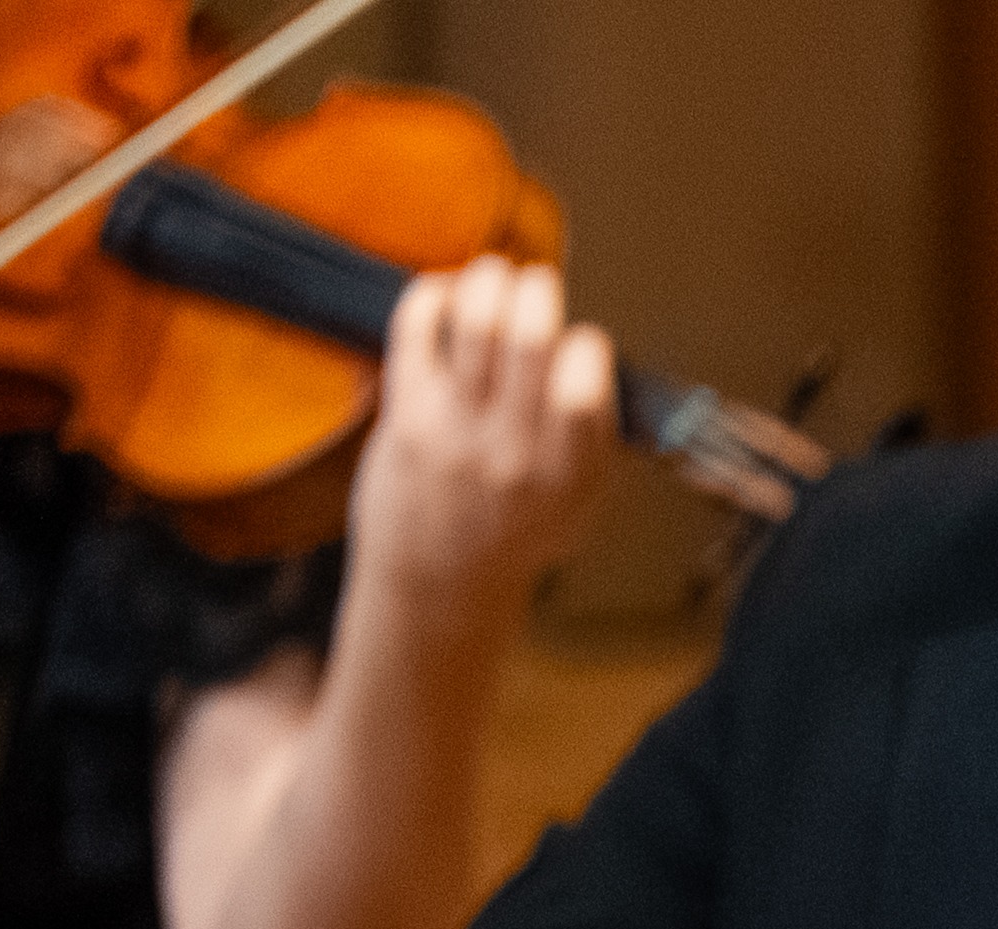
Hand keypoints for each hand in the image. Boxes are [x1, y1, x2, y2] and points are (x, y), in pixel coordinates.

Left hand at [339, 255, 618, 638]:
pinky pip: (417, 329)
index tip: (577, 343)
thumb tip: (589, 353)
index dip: (583, 344)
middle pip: (530, 337)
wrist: (438, 582)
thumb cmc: (511, 534)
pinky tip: (442, 295)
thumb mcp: (581, 501)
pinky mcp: (406, 415)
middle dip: (536, 290)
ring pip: (476, 323)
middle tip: (535, 282)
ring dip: (486, 280)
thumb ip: (591, 436)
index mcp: (572, 470)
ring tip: (492, 276)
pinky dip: (431, 294)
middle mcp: (516, 450)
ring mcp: (457, 432)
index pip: (586, 378)